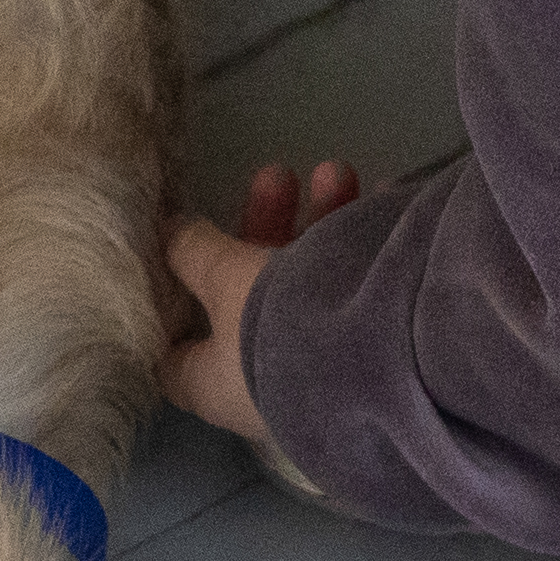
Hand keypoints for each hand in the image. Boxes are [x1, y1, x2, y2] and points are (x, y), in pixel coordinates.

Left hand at [157, 159, 361, 445]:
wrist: (391, 360)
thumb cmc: (282, 327)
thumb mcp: (227, 278)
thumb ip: (195, 253)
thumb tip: (168, 234)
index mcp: (215, 385)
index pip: (174, 357)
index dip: (170, 306)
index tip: (176, 256)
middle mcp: (263, 387)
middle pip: (246, 299)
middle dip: (265, 227)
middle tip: (279, 176)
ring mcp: (316, 375)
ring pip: (306, 288)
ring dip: (319, 223)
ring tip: (336, 172)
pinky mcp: (367, 357)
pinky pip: (355, 293)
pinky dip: (360, 248)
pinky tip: (379, 197)